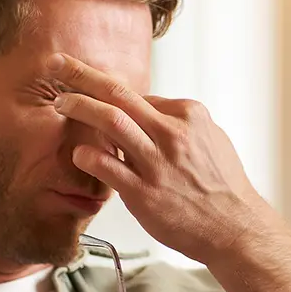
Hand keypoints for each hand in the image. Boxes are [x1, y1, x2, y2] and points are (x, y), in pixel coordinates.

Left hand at [49, 53, 273, 263]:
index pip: (141, 96)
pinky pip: (108, 167)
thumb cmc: (223, 186)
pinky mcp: (144, 193)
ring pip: (111, 122)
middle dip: (82, 74)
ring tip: (59, 102)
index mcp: (189, 116)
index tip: (94, 94)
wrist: (235, 228)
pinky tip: (77, 153)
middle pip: (119, 93)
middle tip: (55, 63)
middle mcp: (172, 133)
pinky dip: (88, 156)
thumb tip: (151, 109)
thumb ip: (180, 123)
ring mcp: (157, 163)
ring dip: (80, 107)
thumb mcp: (212, 139)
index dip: (113, 97)